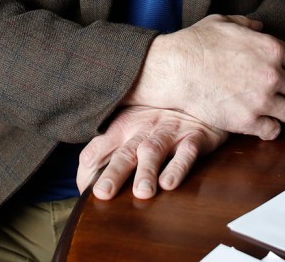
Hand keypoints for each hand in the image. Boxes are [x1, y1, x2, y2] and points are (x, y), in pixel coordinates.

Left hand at [76, 106, 227, 200]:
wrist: (199, 90)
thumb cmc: (159, 114)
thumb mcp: (131, 123)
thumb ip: (109, 148)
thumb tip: (86, 180)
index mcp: (121, 127)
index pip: (96, 151)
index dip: (87, 173)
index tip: (85, 194)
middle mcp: (142, 129)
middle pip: (124, 154)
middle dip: (113, 174)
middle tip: (103, 193)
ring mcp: (168, 133)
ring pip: (153, 151)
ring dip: (146, 171)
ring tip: (142, 192)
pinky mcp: (194, 137)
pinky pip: (185, 153)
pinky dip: (177, 168)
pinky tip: (169, 183)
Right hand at [127, 14, 284, 139]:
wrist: (176, 69)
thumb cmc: (196, 43)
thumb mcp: (223, 22)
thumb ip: (247, 24)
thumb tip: (260, 26)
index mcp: (271, 48)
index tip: (283, 69)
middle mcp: (272, 75)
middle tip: (275, 90)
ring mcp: (262, 100)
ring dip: (283, 110)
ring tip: (271, 108)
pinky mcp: (248, 122)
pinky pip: (273, 131)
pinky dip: (269, 128)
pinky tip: (259, 122)